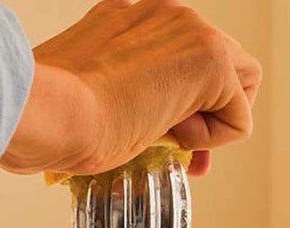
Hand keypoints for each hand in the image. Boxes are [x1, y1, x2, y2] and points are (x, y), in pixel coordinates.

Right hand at [0, 0, 261, 177]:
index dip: (180, 102)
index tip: (164, 138)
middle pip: (219, 59)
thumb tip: (137, 128)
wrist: (48, 112)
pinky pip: (238, 115)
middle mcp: (162, 13)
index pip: (177, 55)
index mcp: (125, 18)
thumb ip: (115, 96)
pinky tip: (173, 139)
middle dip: (207, 111)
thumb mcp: (86, 99)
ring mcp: (188, 30)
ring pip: (240, 80)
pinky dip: (213, 140)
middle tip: (182, 150)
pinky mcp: (209, 60)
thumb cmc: (52, 119)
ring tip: (170, 140)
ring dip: (213, 121)